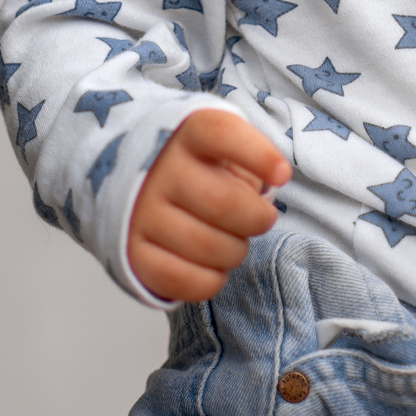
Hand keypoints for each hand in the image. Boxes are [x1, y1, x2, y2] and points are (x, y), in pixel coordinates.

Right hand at [129, 109, 289, 300]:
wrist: (140, 187)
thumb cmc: (198, 168)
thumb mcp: (224, 148)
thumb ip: (250, 160)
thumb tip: (274, 180)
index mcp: (186, 135)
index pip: (221, 134)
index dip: (258, 155)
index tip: (282, 174)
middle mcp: (158, 170)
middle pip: (224, 202)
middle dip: (257, 218)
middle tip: (261, 219)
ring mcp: (141, 212)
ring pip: (208, 247)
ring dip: (235, 252)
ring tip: (232, 241)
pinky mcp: (133, 252)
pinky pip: (183, 280)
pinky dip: (211, 280)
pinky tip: (212, 266)